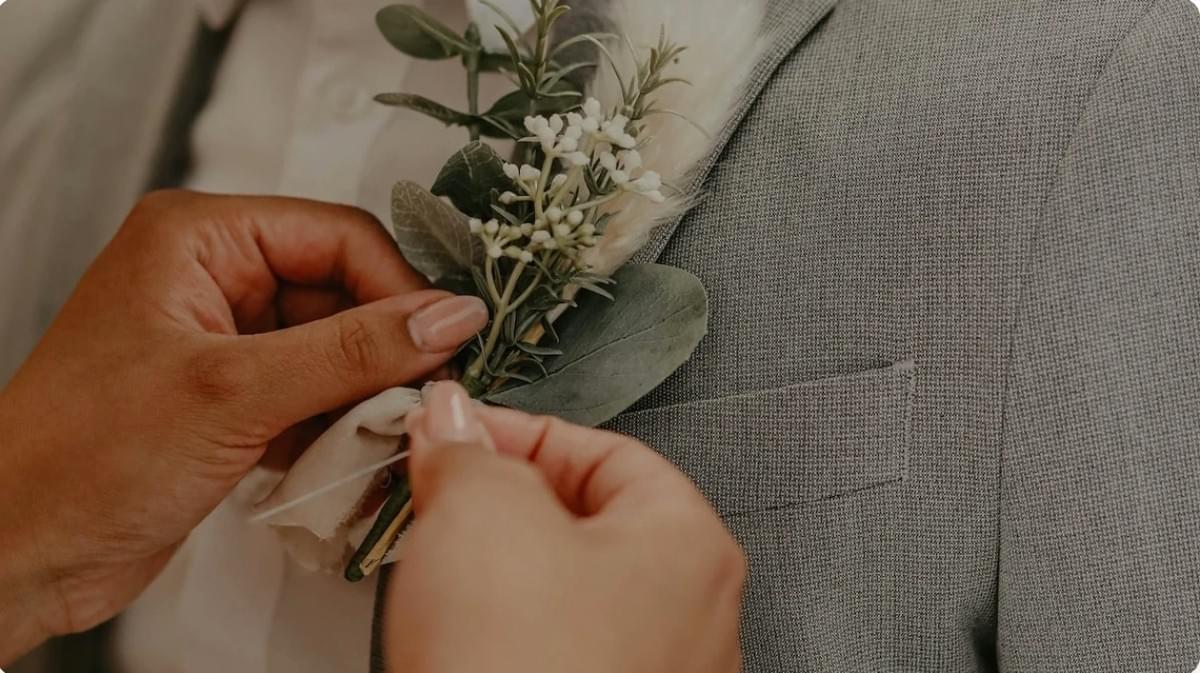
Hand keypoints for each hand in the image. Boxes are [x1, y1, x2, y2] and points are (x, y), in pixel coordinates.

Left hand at [0, 191, 487, 662]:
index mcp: (200, 238)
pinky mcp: (232, 397)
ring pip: (336, 349)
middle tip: (422, 399)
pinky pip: (314, 394)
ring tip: (378, 437)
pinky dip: (338, 427)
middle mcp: (214, 277)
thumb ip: (353, 350)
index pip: (339, 236)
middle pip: (344, 292)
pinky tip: (344, 459)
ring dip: (364, 396)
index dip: (398, 289)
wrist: (16, 552)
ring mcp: (224, 341)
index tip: (445, 343)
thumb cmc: (81, 458)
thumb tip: (449, 317)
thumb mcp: (235, 392)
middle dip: (383, 351)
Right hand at [387, 383, 745, 672]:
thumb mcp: (482, 515)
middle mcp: (690, 617)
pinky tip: (463, 643)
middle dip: (502, 505)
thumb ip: (471, 454)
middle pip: (588, 523)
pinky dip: (507, 634)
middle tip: (437, 501)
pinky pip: (555, 652)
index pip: (604, 450)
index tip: (452, 436)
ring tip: (441, 578)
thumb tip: (454, 425)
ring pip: (568, 593)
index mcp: (688, 545)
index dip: (517, 434)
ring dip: (500, 573)